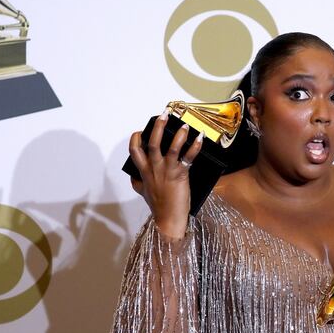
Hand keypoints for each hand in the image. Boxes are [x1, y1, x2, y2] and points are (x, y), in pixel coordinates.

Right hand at [129, 110, 203, 237]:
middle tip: (165, 114)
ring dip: (178, 134)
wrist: (168, 219)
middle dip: (159, 126)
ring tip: (184, 125)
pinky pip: (188, 157)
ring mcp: (167, 170)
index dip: (136, 138)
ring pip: (171, 147)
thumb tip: (134, 178)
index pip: (135, 150)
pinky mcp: (180, 175)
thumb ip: (138, 182)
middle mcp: (154, 168)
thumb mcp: (143, 193)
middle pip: (152, 142)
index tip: (141, 131)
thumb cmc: (158, 206)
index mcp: (144, 171)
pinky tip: (199, 138)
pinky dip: (195, 146)